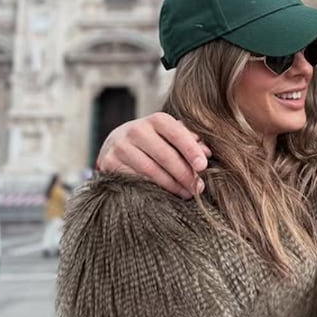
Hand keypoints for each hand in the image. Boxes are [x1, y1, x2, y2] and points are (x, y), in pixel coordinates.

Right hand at [95, 113, 210, 197]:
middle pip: (165, 155)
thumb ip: (189, 141)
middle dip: (184, 173)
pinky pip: (135, 180)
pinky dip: (152, 189)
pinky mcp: (110, 163)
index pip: (176, 133)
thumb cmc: (154, 141)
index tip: (203, 166)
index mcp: (156, 120)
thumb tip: (207, 152)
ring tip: (186, 193)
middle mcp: (136, 130)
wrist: (116, 144)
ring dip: (171, 185)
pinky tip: (165, 195)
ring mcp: (121, 146)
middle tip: (198, 188)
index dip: (191, 150)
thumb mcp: (170, 136)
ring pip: (151, 170)